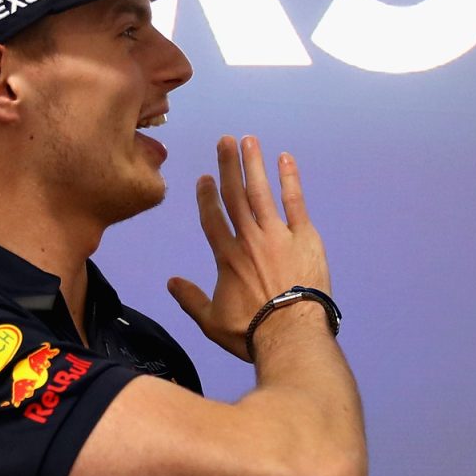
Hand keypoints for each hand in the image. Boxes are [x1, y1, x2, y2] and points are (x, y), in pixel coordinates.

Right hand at [168, 135, 331, 360]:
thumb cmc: (251, 332)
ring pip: (261, 192)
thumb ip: (191, 299)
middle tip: (225, 140)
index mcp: (227, 257)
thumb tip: (171, 282)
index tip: (205, 178)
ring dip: (254, 164)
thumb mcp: (211, 321)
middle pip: (235, 195)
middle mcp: (249, 239)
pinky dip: (290, 179)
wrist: (291, 335)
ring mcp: (277, 235)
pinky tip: (285, 159)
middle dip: (229, 166)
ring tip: (249, 140)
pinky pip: (295, 202)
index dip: (207, 196)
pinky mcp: (305, 237)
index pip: (213, 218)